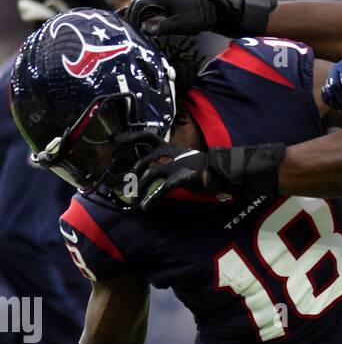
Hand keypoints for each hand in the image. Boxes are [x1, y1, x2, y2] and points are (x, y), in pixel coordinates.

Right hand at [122, 0, 275, 38]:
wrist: (212, 9)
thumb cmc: (198, 17)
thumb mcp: (181, 24)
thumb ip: (164, 26)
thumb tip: (147, 30)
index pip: (139, 4)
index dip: (132, 16)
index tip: (129, 28)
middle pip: (137, 1)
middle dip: (127, 12)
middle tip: (117, 24)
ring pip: (142, 3)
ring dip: (133, 12)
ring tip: (123, 23)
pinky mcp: (167, 3)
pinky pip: (150, 7)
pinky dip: (142, 13)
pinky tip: (138, 23)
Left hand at [133, 140, 285, 209]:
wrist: (224, 173)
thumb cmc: (205, 169)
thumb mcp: (185, 160)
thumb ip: (171, 162)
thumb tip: (157, 170)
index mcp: (172, 147)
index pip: (148, 137)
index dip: (131, 136)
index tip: (115, 139)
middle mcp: (172, 153)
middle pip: (146, 158)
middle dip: (134, 172)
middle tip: (128, 185)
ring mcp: (178, 164)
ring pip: (151, 172)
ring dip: (141, 186)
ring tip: (136, 199)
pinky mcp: (183, 177)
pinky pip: (163, 188)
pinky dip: (153, 198)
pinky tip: (147, 207)